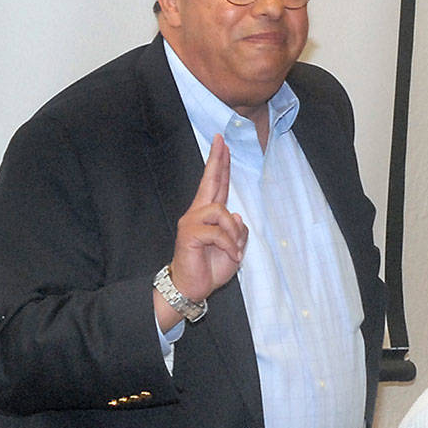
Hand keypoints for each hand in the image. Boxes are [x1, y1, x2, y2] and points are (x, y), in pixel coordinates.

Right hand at [155, 135, 247, 329]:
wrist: (192, 287)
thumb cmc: (211, 268)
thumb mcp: (234, 250)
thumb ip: (238, 233)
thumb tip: (238, 216)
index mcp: (209, 215)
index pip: (216, 185)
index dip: (220, 164)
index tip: (222, 143)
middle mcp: (198, 213)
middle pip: (210, 181)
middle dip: (217, 160)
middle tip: (221, 139)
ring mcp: (191, 222)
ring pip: (221, 211)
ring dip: (233, 233)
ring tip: (233, 250)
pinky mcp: (189, 233)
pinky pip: (217, 233)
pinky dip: (229, 245)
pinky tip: (231, 256)